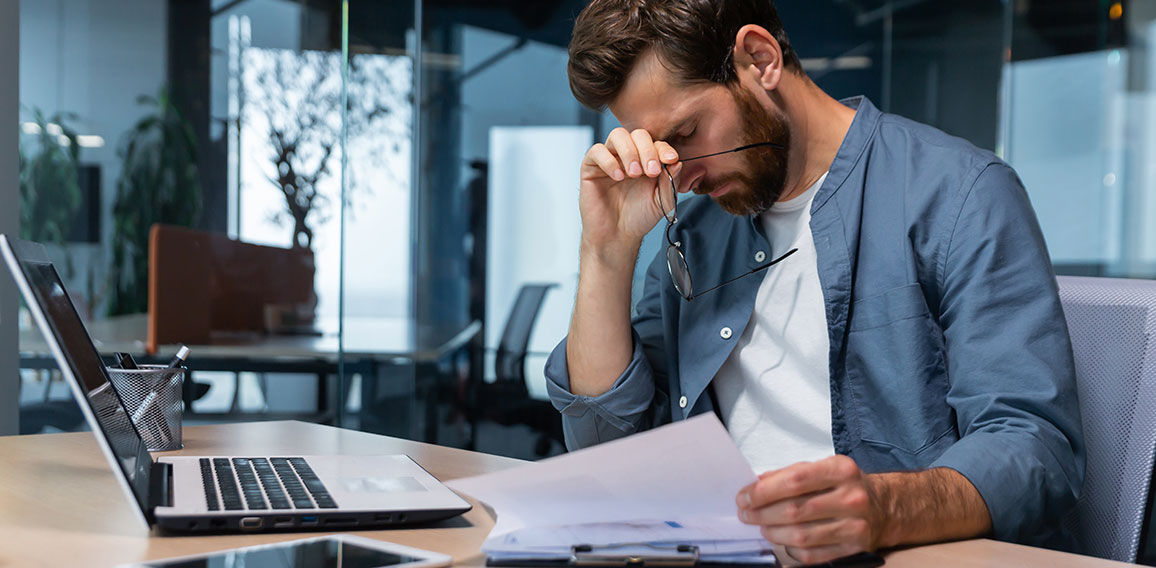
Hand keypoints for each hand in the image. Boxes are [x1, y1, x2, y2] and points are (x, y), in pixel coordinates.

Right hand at [579, 127, 681, 253]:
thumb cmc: (639, 218)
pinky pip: (597, 151)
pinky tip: (618, 177)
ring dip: (630, 152)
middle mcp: (629, 156)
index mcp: (647, 161)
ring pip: (618, 135)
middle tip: (651, 171)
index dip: (664, 148)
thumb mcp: (662, 200)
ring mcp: (610, 159)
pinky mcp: (591, 167)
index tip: (670, 159)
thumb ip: (671, 180)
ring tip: (634, 173)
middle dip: (648, 150)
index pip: (656, 143)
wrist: (617, 236)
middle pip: (638, 134)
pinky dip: (609, 161)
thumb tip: (677, 161)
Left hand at [736, 455, 881, 564]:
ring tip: (762, 527)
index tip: (744, 497)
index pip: (795, 480)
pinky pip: (812, 555)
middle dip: (762, 514)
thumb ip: (789, 474)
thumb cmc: (843, 485)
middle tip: (745, 514)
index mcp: (841, 470)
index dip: (763, 491)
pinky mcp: (855, 549)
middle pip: (795, 510)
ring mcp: (855, 526)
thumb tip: (756, 485)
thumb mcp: (822, 468)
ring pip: (801, 536)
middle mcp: (852, 498)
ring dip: (773, 533)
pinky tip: (784, 540)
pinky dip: (791, 550)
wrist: (883, 507)